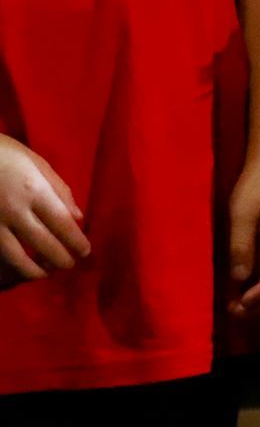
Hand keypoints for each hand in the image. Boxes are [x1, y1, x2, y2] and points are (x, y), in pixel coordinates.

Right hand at [0, 134, 88, 289]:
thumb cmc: (3, 153)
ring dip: (34, 270)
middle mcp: (14, 210)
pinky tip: (19, 265)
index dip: (76, 242)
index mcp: (34, 190)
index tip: (85, 251)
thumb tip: (77, 218)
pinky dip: (10, 264)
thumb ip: (60, 190)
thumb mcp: (37, 162)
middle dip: (61, 259)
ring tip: (45, 273)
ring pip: (16, 257)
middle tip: (69, 264)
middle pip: (43, 244)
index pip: (62, 224)